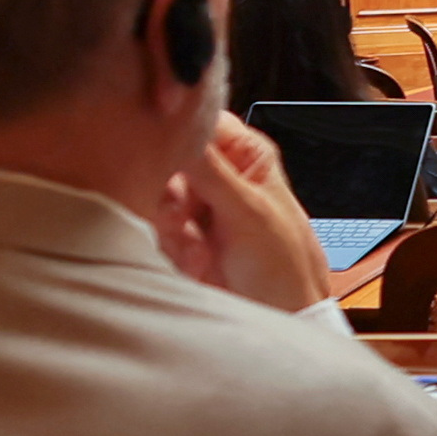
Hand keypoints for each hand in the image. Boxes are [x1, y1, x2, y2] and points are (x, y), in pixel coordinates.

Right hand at [165, 112, 333, 314]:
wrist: (277, 315)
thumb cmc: (283, 265)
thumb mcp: (248, 211)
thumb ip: (210, 170)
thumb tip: (179, 127)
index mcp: (245, 153)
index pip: (201, 120)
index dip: (178, 131)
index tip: (164, 150)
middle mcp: (218, 172)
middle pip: (169, 157)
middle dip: (170, 187)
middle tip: (183, 212)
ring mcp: (196, 203)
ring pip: (155, 191)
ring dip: (169, 219)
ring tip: (194, 242)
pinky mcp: (179, 233)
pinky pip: (153, 224)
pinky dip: (169, 241)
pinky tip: (195, 257)